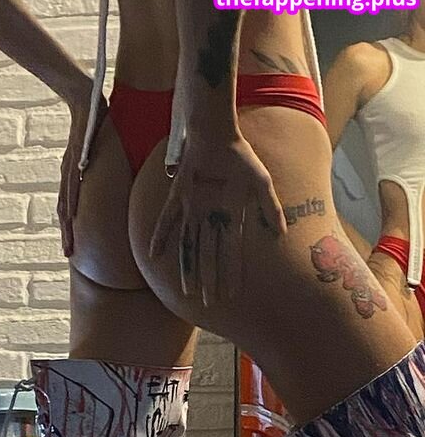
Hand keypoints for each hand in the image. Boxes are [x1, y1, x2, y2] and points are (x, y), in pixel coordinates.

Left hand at [58, 92, 106, 257]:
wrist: (83, 94)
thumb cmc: (95, 119)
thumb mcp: (102, 146)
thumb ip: (108, 162)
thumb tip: (123, 171)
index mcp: (73, 174)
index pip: (70, 205)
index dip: (70, 226)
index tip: (73, 246)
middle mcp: (69, 173)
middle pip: (65, 210)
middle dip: (67, 234)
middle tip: (68, 254)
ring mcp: (70, 165)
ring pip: (66, 201)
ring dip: (66, 225)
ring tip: (69, 244)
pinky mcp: (75, 155)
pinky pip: (73, 181)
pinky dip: (72, 199)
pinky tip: (71, 215)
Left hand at [149, 130, 285, 304]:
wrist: (219, 134)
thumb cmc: (241, 157)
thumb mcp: (261, 183)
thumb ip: (269, 208)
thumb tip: (282, 233)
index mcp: (229, 217)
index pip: (230, 252)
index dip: (230, 273)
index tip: (231, 294)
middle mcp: (209, 219)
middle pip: (208, 255)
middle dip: (208, 279)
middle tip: (208, 302)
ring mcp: (192, 210)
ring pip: (188, 245)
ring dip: (187, 268)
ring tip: (187, 291)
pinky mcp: (177, 199)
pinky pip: (166, 221)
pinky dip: (160, 236)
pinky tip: (154, 256)